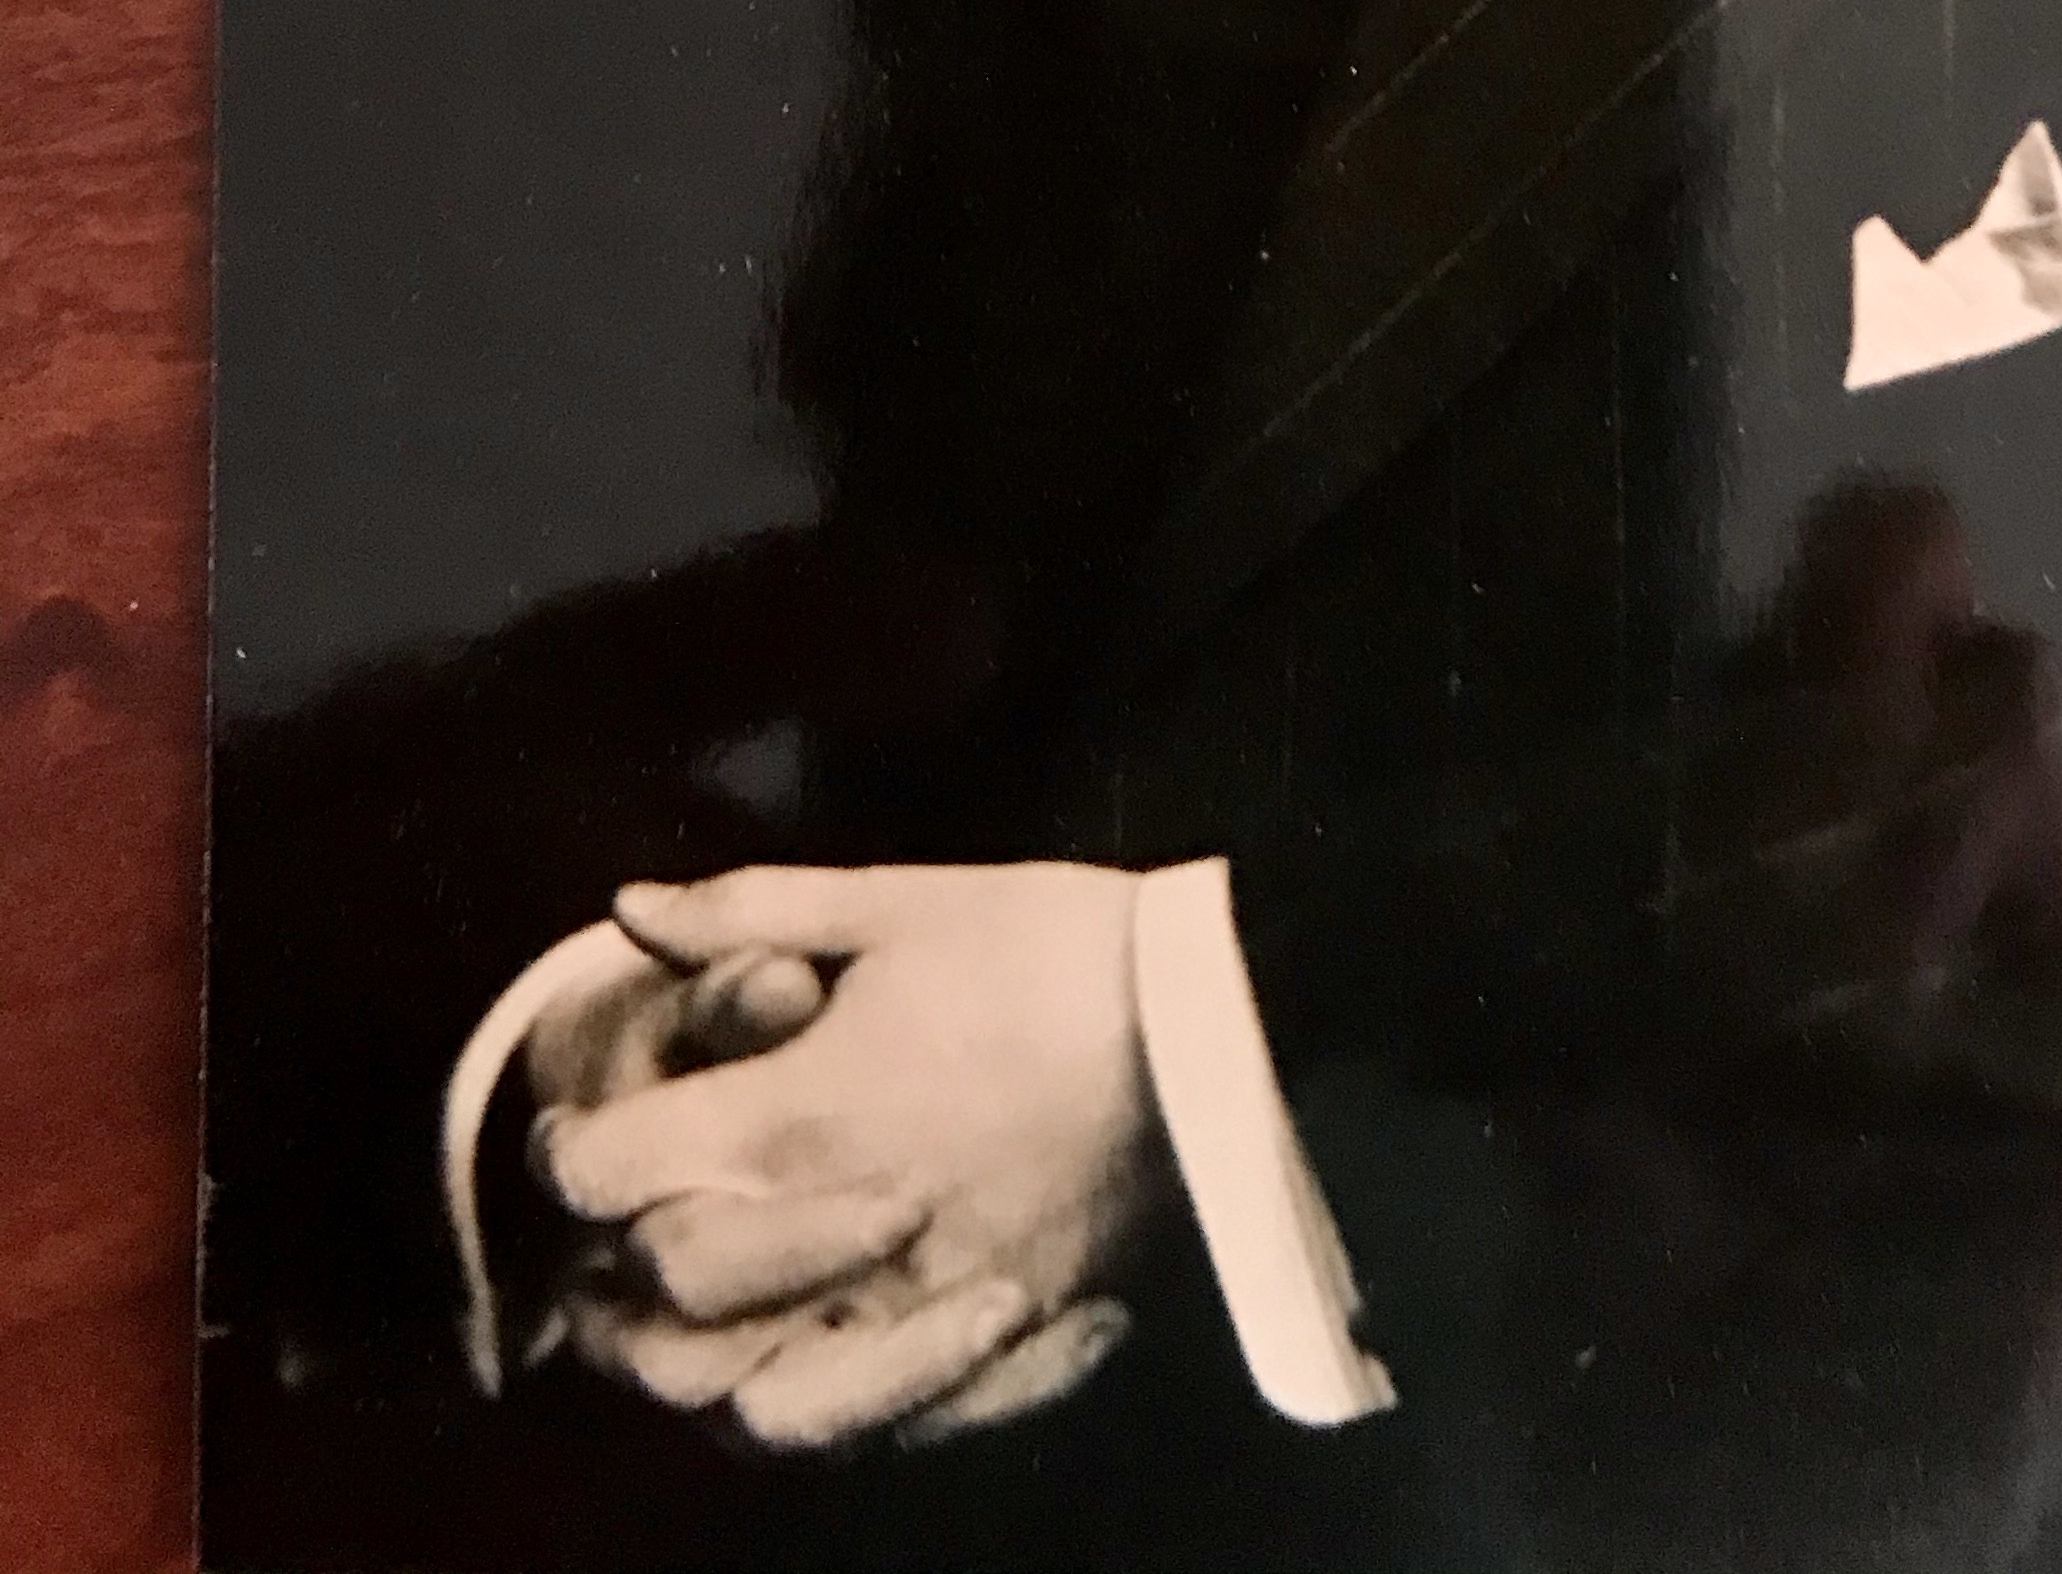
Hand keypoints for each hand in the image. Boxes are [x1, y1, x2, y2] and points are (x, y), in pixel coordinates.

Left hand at [534, 863, 1156, 1450]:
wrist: (1219, 1028)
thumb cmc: (1053, 949)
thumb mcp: (897, 902)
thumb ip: (749, 910)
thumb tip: (625, 909)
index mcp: (799, 1115)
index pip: (611, 1177)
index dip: (568, 1155)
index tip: (577, 1133)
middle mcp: (835, 1235)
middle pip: (660, 1303)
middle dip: (610, 1275)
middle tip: (609, 1245)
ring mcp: (912, 1312)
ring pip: (747, 1408)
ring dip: (697, 1374)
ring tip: (690, 1333)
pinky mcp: (988, 1353)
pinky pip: (868, 1433)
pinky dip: (816, 1415)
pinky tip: (805, 1366)